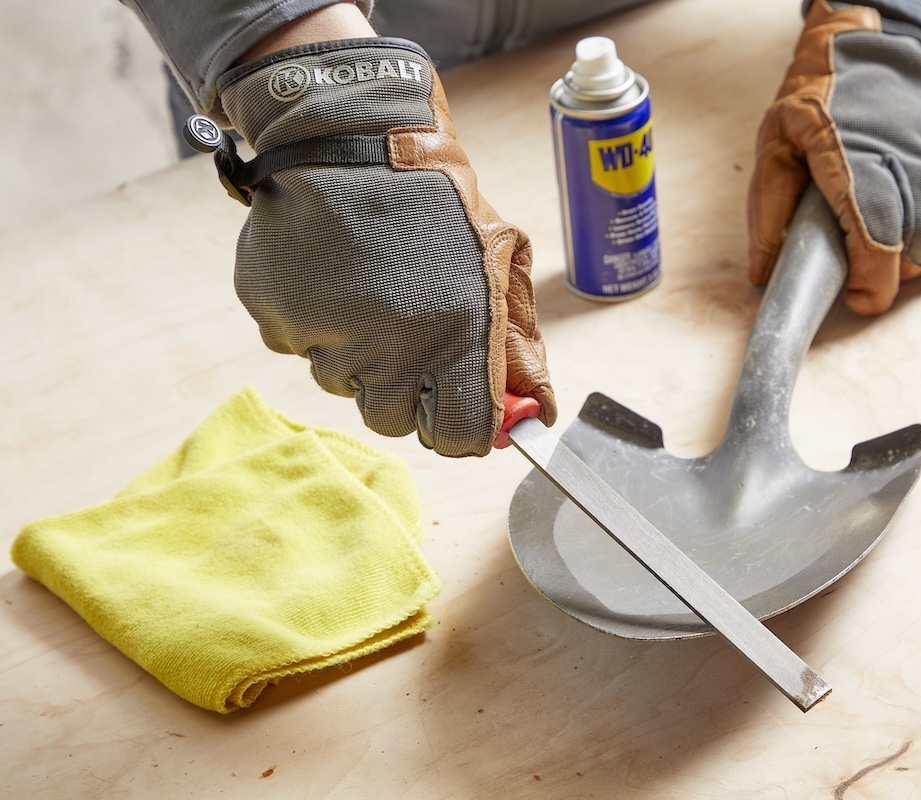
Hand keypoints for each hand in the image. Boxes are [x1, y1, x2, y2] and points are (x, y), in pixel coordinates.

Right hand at [217, 39, 555, 455]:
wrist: (351, 133)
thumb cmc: (436, 198)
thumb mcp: (499, 261)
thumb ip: (518, 344)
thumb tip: (533, 412)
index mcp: (456, 336)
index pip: (457, 436)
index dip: (461, 431)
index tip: (460, 416)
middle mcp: (390, 347)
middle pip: (391, 419)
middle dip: (403, 390)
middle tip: (407, 336)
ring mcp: (326, 333)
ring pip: (339, 381)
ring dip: (354, 350)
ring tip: (367, 286)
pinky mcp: (275, 311)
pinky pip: (295, 342)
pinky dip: (311, 318)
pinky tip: (330, 271)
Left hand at [748, 0, 920, 313]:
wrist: (879, 44)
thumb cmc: (823, 98)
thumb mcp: (778, 142)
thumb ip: (769, 208)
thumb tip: (764, 272)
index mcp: (854, 157)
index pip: (876, 232)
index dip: (873, 279)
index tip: (862, 299)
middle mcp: (910, 158)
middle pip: (919, 242)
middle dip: (895, 273)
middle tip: (869, 270)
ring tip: (895, 249)